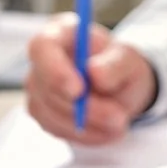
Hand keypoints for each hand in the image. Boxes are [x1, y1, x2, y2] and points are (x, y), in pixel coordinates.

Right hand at [24, 17, 155, 145]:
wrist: (121, 87)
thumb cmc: (120, 65)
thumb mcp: (129, 60)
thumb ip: (114, 64)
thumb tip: (94, 72)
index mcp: (61, 33)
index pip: (42, 47)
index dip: (55, 70)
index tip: (78, 90)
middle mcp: (42, 60)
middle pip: (46, 87)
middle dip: (83, 107)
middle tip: (118, 117)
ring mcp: (38, 88)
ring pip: (52, 113)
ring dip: (89, 123)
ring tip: (119, 122)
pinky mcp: (43, 114)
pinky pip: (59, 130)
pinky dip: (86, 134)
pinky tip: (106, 129)